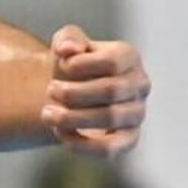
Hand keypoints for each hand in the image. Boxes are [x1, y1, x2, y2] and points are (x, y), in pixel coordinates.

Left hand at [42, 27, 146, 153]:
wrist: (69, 95)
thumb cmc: (71, 66)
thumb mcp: (66, 45)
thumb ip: (67, 39)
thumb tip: (68, 49)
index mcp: (129, 57)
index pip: (113, 61)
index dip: (82, 64)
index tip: (61, 64)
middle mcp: (140, 85)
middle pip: (111, 90)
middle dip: (74, 92)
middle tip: (50, 91)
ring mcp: (137, 113)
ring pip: (110, 118)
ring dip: (73, 117)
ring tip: (47, 114)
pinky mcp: (128, 140)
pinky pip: (111, 148)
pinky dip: (82, 144)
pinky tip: (60, 133)